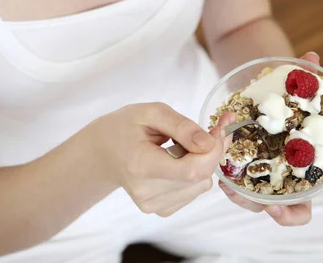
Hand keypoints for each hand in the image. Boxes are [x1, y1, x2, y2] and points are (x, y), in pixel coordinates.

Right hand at [90, 103, 224, 216]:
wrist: (103, 151)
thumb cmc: (125, 126)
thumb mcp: (151, 112)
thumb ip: (181, 126)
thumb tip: (209, 143)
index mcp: (141, 165)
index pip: (191, 170)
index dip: (213, 150)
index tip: (219, 128)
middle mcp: (147, 193)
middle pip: (199, 178)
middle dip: (212, 151)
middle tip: (210, 129)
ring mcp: (153, 205)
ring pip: (201, 185)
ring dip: (203, 162)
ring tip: (185, 144)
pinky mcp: (160, 210)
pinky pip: (193, 191)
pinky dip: (195, 173)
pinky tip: (179, 159)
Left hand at [217, 52, 322, 225]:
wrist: (252, 89)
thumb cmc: (279, 94)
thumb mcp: (290, 84)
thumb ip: (303, 74)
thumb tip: (311, 58)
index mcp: (311, 156)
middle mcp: (290, 173)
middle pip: (298, 206)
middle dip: (291, 214)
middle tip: (277, 209)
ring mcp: (265, 175)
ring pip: (263, 203)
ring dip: (252, 202)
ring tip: (237, 192)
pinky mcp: (242, 170)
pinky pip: (239, 188)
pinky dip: (233, 187)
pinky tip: (224, 179)